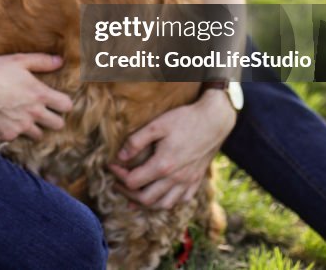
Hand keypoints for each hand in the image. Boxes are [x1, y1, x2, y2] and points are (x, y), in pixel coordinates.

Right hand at [0, 53, 73, 140]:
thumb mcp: (19, 61)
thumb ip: (42, 61)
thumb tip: (60, 60)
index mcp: (40, 94)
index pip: (66, 105)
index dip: (64, 103)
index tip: (57, 101)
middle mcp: (34, 113)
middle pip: (57, 124)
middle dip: (54, 119)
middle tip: (44, 113)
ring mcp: (21, 126)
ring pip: (38, 135)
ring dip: (35, 128)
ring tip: (25, 119)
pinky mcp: (7, 134)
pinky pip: (15, 137)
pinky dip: (12, 131)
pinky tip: (5, 121)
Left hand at [108, 89, 235, 209]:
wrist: (214, 121)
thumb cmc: (184, 120)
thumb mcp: (156, 125)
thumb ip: (136, 141)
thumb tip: (120, 156)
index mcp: (163, 165)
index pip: (133, 181)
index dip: (118, 176)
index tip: (111, 166)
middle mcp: (176, 179)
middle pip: (145, 199)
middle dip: (127, 194)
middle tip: (118, 183)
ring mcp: (188, 182)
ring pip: (163, 205)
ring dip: (146, 203)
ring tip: (134, 194)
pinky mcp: (196, 181)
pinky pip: (181, 200)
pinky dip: (167, 202)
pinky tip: (160, 194)